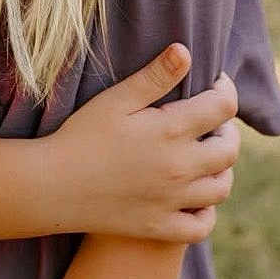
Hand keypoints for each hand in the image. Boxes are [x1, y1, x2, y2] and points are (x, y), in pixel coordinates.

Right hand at [49, 45, 238, 242]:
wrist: (50, 186)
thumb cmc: (79, 136)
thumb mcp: (115, 100)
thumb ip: (154, 76)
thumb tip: (186, 51)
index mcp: (171, 131)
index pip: (223, 107)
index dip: (225, 90)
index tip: (214, 83)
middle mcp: (180, 168)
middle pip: (229, 150)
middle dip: (227, 130)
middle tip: (211, 121)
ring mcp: (171, 202)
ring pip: (221, 188)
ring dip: (220, 169)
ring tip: (205, 157)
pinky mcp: (159, 227)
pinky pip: (201, 226)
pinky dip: (206, 213)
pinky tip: (194, 199)